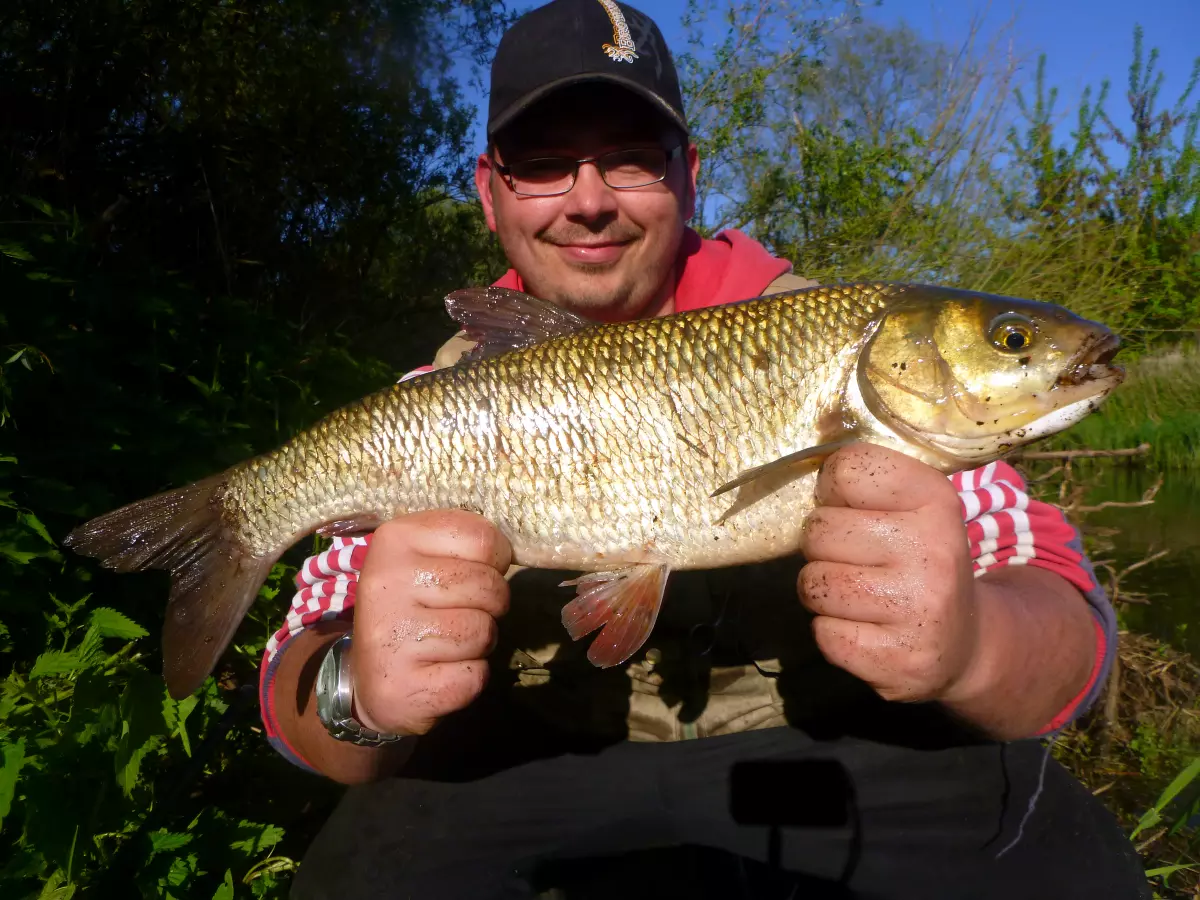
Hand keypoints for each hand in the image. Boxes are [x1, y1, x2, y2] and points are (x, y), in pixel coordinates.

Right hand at [349, 510, 511, 735]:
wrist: (370, 679)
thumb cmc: (410, 609)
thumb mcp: (424, 559)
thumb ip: (463, 545)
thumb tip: (510, 550)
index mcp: (395, 538)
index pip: (482, 538)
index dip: (495, 560)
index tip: (475, 573)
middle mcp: (388, 581)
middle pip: (488, 586)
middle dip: (489, 605)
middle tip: (459, 615)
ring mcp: (392, 635)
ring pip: (484, 631)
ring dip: (478, 643)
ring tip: (447, 644)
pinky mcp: (405, 685)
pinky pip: (475, 674)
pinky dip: (469, 677)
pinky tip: (439, 673)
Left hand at [797, 443, 981, 702]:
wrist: (964, 644)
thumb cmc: (918, 563)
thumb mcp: (911, 508)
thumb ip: (863, 484)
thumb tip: (798, 474)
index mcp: (935, 499)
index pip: (847, 469)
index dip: (833, 491)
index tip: (851, 509)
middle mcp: (932, 550)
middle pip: (818, 531)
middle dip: (823, 548)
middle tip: (856, 561)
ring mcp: (917, 608)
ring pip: (813, 584)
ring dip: (824, 592)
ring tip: (859, 596)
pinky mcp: (898, 658)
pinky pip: (824, 635)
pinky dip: (834, 634)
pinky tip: (866, 630)